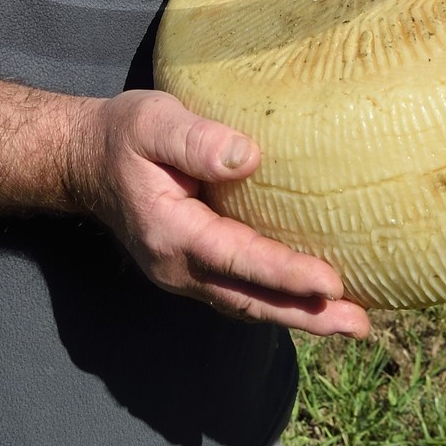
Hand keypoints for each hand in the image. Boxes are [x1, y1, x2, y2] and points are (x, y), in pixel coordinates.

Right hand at [66, 89, 371, 338]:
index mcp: (171, 232)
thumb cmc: (122, 135)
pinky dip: (279, 303)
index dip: (285, 274)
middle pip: (250, 300)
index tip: (331, 282)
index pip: (237, 259)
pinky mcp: (195, 270)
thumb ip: (196, 140)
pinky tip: (313, 302)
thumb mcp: (152, 122)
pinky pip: (241, 294)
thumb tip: (249, 158)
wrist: (85, 162)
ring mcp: (185, 275)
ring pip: (248, 305)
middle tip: (360, 324)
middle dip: (306, 315)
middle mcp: (178, 266)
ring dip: (299, 317)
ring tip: (353, 322)